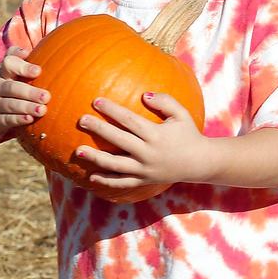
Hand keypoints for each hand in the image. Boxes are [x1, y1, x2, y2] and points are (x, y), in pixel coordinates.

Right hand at [0, 46, 48, 134]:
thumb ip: (17, 59)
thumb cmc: (1, 86)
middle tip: (47, 96)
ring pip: (10, 105)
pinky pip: (5, 120)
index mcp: (2, 73)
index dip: (22, 67)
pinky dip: (17, 120)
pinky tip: (29, 119)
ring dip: (27, 107)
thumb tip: (27, 50)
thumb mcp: (5, 72)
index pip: (9, 64)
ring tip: (42, 109)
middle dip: (30, 92)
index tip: (38, 71)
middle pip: (12, 88)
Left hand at [74, 92, 210, 188]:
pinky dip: (106, 182)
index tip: (96, 101)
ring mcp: (145, 169)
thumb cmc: (188, 133)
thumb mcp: (182, 114)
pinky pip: (122, 183)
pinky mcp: (144, 181)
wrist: (200, 163)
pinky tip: (91, 177)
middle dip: (99, 129)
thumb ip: (165, 101)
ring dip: (95, 158)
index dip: (112, 110)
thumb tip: (144, 95)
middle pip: (118, 140)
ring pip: (115, 165)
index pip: (129, 120)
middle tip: (81, 120)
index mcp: (155, 135)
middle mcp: (148, 153)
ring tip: (77, 150)